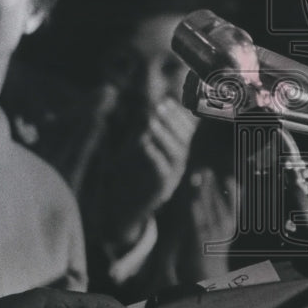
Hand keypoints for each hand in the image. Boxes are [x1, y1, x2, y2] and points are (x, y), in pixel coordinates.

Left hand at [97, 91, 199, 247]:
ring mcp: (172, 179)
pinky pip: (161, 172)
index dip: (179, 117)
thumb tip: (146, 108)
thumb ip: (142, 132)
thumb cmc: (128, 174)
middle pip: (183, 142)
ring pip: (175, 155)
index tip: (169, 101)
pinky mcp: (161, 190)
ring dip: (163, 135)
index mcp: (174, 156)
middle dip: (172, 122)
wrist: (122, 206)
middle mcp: (177, 167)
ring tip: (150, 120)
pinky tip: (144, 143)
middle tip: (160, 106)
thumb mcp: (134, 149)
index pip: (184, 134)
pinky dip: (154, 156)